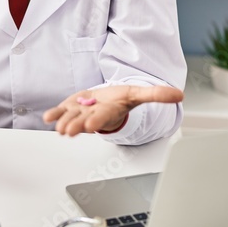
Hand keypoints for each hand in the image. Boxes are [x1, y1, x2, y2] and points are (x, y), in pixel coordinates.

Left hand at [44, 84, 183, 136]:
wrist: (106, 103)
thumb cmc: (120, 100)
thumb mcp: (139, 94)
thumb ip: (157, 95)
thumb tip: (180, 95)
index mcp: (108, 112)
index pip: (103, 117)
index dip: (97, 120)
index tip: (92, 125)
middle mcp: (92, 115)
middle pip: (83, 121)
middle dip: (76, 126)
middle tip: (68, 131)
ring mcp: (79, 113)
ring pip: (70, 118)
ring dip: (63, 122)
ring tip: (58, 127)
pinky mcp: (69, 108)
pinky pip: (60, 112)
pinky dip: (54, 115)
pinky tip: (47, 117)